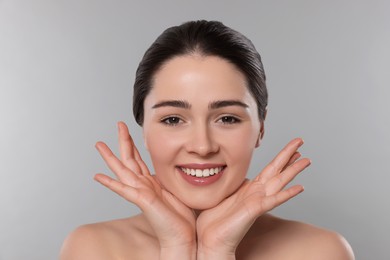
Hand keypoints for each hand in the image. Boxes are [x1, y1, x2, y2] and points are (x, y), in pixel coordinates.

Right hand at [94, 122, 195, 250]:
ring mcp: (141, 192)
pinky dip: (110, 183)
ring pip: (123, 170)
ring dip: (110, 157)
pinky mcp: (142, 200)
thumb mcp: (176, 190)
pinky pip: (124, 190)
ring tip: (99, 144)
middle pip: (129, 158)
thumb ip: (169, 180)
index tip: (128, 130)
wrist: (182, 236)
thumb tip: (176, 168)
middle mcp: (143, 185)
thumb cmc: (181, 217)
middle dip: (124, 140)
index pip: (139, 159)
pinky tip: (98, 177)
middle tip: (118, 124)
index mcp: (151, 182)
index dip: (133, 144)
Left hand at [196, 138, 310, 257]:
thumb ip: (229, 184)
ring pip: (279, 181)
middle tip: (300, 141)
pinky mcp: (254, 209)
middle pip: (276, 169)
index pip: (269, 169)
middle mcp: (256, 193)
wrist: (209, 239)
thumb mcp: (221, 194)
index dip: (281, 157)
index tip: (292, 148)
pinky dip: (287, 194)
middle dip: (289, 155)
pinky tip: (299, 188)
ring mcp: (257, 201)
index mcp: (249, 188)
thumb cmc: (213, 221)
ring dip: (293, 170)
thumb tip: (226, 173)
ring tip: (306, 160)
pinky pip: (273, 200)